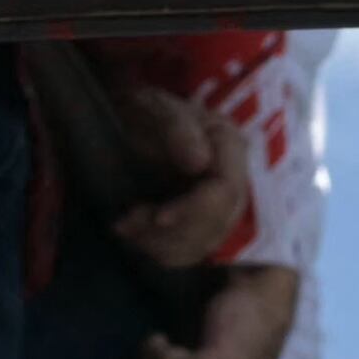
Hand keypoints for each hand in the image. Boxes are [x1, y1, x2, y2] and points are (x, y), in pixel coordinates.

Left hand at [108, 87, 252, 271]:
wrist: (135, 119)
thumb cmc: (145, 108)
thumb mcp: (156, 107)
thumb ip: (178, 128)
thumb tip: (198, 162)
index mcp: (230, 149)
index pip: (227, 191)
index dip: (197, 209)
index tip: (158, 217)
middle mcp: (234, 182)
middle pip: (219, 226)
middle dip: (173, 232)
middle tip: (128, 222)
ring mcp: (220, 207)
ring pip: (204, 245)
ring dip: (162, 244)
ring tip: (125, 227)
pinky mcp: (201, 225)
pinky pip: (189, 251)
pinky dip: (158, 249)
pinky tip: (132, 235)